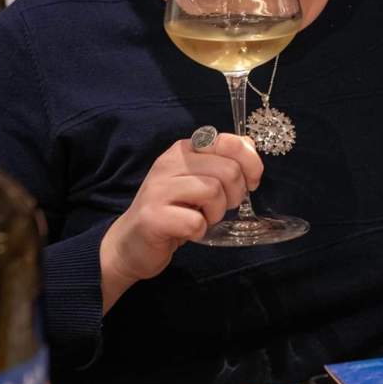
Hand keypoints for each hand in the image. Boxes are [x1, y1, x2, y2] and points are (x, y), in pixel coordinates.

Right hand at [100, 133, 262, 310]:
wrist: (132, 241)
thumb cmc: (173, 209)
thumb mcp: (198, 178)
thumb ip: (222, 160)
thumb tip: (249, 146)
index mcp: (183, 149)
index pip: (228, 142)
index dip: (250, 163)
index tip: (250, 182)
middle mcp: (169, 163)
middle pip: (228, 169)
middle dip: (235, 194)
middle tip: (220, 206)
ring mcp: (159, 189)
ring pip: (213, 191)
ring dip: (217, 213)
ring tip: (204, 218)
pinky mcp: (153, 217)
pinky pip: (195, 222)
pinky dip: (200, 231)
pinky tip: (190, 232)